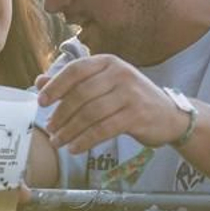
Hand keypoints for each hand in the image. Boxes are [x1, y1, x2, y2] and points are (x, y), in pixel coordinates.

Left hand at [36, 55, 184, 154]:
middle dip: (61, 113)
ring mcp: (130, 94)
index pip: (75, 70)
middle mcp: (120, 73)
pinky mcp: (137, 115)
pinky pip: (103, 129)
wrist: (170, 115)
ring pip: (90, 113)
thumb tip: (39, 81)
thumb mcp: (103, 84)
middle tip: (49, 128)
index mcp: (108, 62)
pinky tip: (75, 148)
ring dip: (70, 130)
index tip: (41, 101)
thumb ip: (73, 82)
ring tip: (58, 142)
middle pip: (80, 94)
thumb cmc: (130, 99)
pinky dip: (86, 140)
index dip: (55, 86)